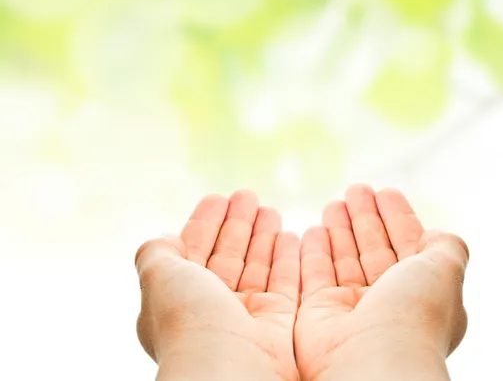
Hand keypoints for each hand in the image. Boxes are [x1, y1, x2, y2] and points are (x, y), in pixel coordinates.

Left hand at [135, 191, 299, 380]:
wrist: (227, 368)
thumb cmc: (188, 320)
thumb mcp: (157, 276)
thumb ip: (156, 252)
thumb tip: (165, 238)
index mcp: (179, 298)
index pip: (194, 250)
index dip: (205, 223)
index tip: (219, 197)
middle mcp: (211, 309)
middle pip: (227, 255)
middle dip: (237, 224)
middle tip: (249, 195)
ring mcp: (245, 317)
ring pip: (256, 266)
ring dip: (262, 236)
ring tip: (270, 209)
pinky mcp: (276, 324)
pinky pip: (284, 284)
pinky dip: (286, 260)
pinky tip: (289, 236)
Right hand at [294, 184, 468, 380]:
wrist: (374, 363)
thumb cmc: (414, 315)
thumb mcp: (445, 270)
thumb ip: (447, 247)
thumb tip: (438, 234)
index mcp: (421, 293)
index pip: (408, 245)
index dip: (398, 217)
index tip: (385, 192)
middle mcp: (388, 302)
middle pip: (374, 248)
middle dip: (366, 217)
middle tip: (356, 189)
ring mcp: (353, 309)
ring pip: (345, 259)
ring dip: (340, 229)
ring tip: (334, 202)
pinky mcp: (320, 314)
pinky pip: (316, 275)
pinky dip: (315, 252)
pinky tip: (313, 230)